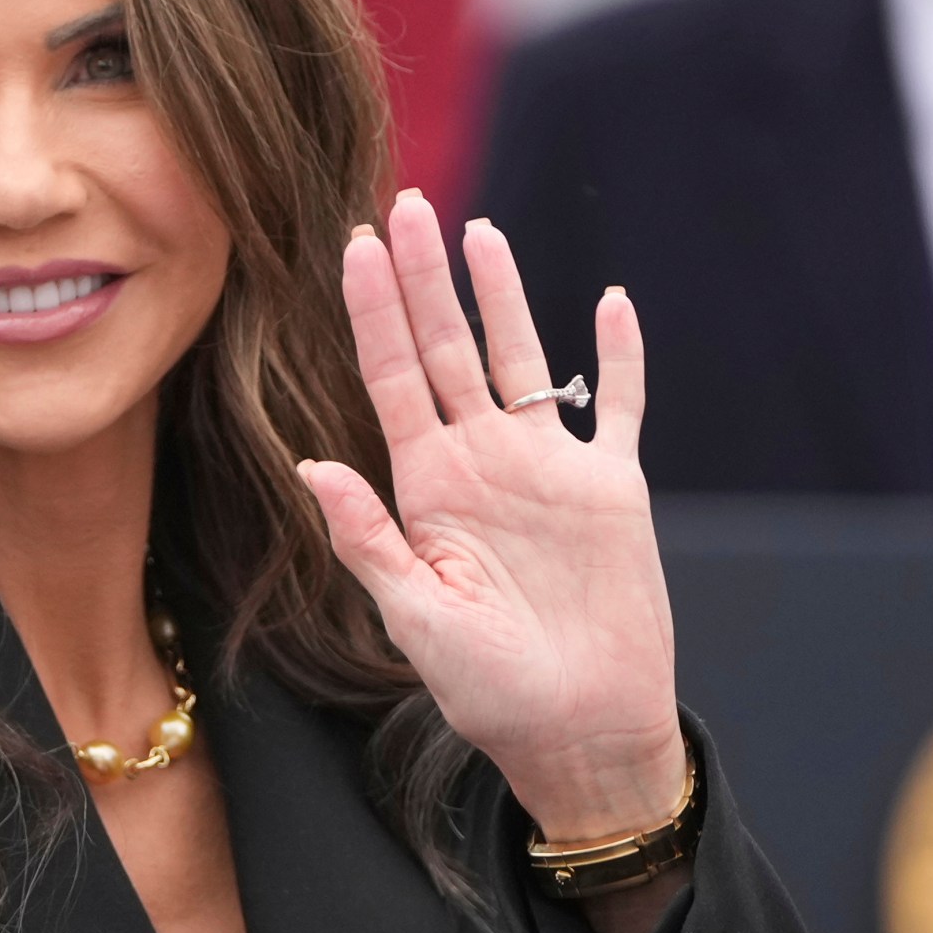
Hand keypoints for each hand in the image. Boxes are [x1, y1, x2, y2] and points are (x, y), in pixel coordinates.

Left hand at [299, 190, 684, 841]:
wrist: (582, 728)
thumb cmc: (490, 690)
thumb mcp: (415, 620)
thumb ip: (369, 540)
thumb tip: (312, 465)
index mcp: (429, 486)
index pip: (392, 377)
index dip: (373, 310)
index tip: (351, 246)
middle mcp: (484, 461)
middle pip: (448, 348)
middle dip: (423, 277)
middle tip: (403, 203)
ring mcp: (550, 467)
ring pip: (523, 357)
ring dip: (503, 296)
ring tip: (478, 231)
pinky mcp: (614, 486)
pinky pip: (621, 406)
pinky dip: (620, 356)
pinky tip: (613, 301)